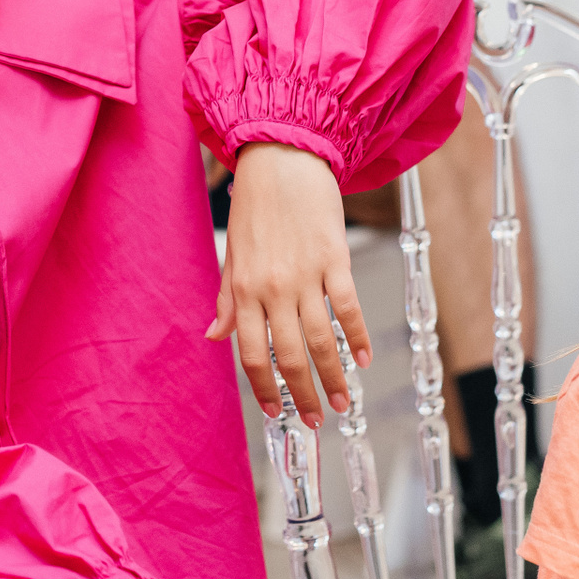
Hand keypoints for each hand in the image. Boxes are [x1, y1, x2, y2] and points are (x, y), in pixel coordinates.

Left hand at [208, 143, 369, 428]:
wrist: (282, 159)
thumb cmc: (255, 207)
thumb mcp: (233, 254)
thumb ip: (228, 300)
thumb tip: (214, 336)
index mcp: (244, 289)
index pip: (251, 353)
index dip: (264, 388)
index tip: (276, 411)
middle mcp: (273, 287)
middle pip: (289, 355)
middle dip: (303, 394)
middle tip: (316, 420)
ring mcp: (305, 274)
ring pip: (321, 339)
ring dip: (333, 376)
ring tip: (343, 401)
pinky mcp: (335, 258)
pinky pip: (347, 307)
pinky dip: (358, 337)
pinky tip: (364, 359)